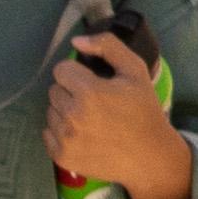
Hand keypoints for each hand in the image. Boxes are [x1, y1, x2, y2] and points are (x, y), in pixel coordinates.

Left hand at [44, 28, 190, 198]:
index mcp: (89, 92)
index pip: (61, 70)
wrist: (150, 156)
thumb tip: (76, 42)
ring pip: (51, 111)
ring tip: (89, 119)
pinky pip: (47, 133)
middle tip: (94, 102)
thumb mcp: (135, 71)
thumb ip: (108, 46)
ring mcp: (65, 139)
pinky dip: (61, 132)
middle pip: (54, 90)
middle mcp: (72, 116)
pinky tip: (82, 134)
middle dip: (71, 92)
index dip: (77, 73)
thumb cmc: (143, 110)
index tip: (93, 82)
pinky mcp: (61, 157)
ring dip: (65, 111)